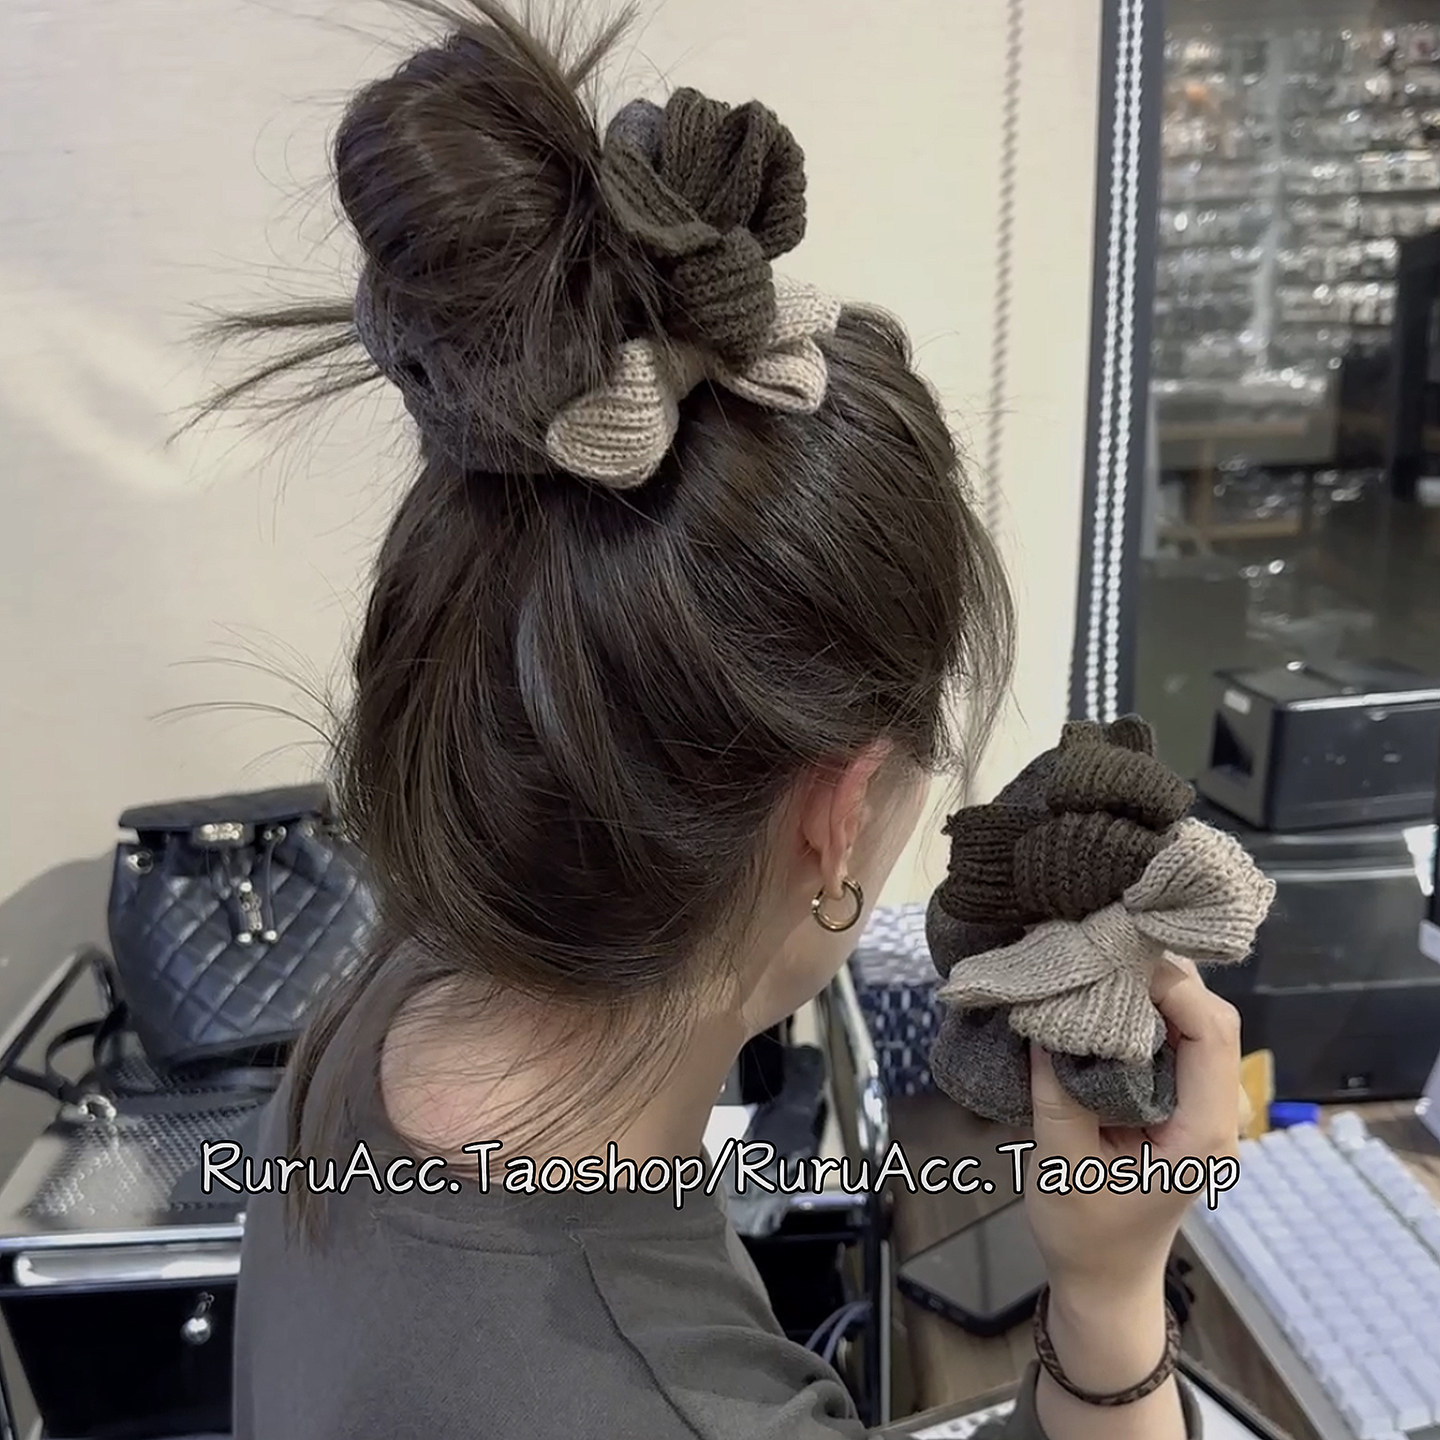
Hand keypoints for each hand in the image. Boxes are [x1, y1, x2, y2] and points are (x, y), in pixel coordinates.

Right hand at [1023, 955, 1242, 1303]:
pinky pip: (1176, 1041)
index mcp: (1202, 1132)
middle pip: (1211, 1018)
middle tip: (1100, 951)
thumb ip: (1055, 1091)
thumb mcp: (1061, 1165)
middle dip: (1162, 976)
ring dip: (1153, 990)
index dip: (1171, 986)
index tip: (1111, 960)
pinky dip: (1145, 1012)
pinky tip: (1104, 999)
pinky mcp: (1181, 1104)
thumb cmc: (1085, 1235)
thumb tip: (1040, 1014)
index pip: (1210, 1033)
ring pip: (1196, 1023)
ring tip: (1098, 965)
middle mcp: (1216, 1113)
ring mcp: (1202, 1108)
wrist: (1104, 1283)